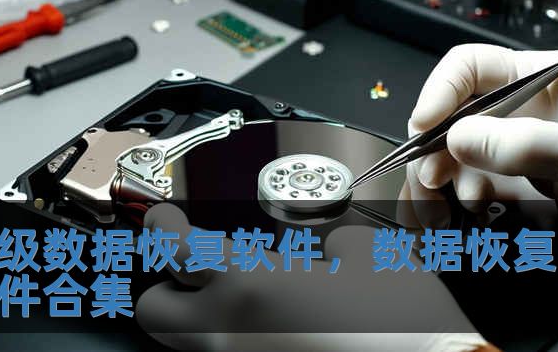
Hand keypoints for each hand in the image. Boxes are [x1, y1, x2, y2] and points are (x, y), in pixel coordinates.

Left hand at [136, 204, 489, 350]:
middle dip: (168, 283)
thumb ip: (329, 241)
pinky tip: (281, 326)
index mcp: (250, 287)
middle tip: (196, 267)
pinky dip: (243, 338)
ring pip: (192, 340)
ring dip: (207, 314)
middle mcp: (231, 334)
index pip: (175, 248)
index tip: (164, 218)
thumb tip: (326, 249)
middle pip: (155, 309)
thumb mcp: (366, 253)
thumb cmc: (402, 325)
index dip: (163, 225)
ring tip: (248, 298)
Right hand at [401, 44, 557, 275]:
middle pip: (456, 116)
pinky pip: (478, 186)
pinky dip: (464, 201)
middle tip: (430, 178)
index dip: (441, 92)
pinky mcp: (525, 184)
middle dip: (436, 147)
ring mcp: (524, 149)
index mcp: (543, 79)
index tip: (426, 126)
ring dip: (445, 180)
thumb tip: (457, 140)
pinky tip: (471, 216)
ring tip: (448, 207)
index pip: (471, 68)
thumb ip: (522, 145)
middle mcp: (526, 110)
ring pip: (461, 156)